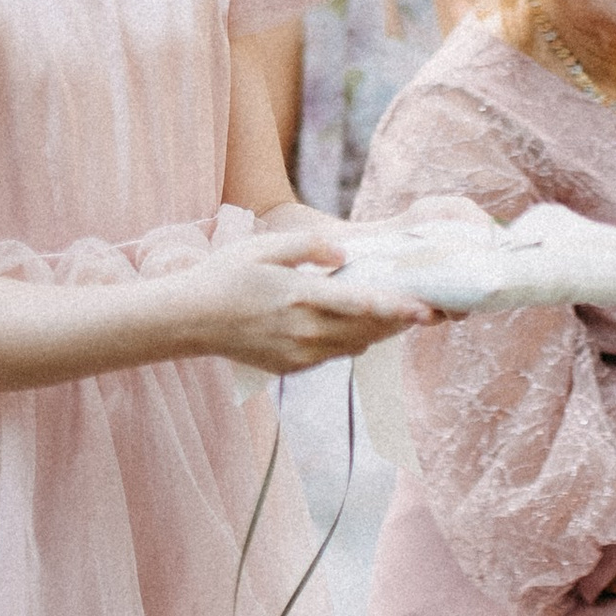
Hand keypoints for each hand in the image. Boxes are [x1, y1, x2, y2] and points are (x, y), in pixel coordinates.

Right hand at [172, 241, 428, 377]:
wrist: (190, 320)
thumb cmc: (226, 275)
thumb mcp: (264, 247)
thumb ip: (307, 247)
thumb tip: (343, 252)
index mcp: (299, 297)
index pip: (360, 305)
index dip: (397, 309)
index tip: (425, 309)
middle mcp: (304, 332)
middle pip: (366, 331)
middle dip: (397, 322)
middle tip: (424, 308)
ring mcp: (298, 355)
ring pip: (354, 347)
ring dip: (378, 333)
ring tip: (398, 315)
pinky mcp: (292, 368)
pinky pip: (333, 356)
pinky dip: (351, 342)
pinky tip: (356, 326)